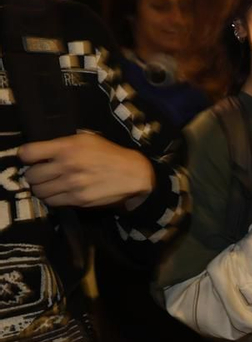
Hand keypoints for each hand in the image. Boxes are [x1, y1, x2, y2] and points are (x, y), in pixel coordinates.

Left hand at [18, 134, 154, 209]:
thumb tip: (42, 152)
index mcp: (66, 147)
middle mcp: (66, 165)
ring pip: (39, 191)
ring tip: (51, 185)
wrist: (134, 173)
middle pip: (31, 175)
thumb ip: (62, 144)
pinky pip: (52, 202)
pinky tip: (60, 193)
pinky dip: (53, 198)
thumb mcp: (86, 139)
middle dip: (34, 175)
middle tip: (43, 174)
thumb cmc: (109, 153)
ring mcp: (72, 185)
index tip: (33, 158)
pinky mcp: (78, 200)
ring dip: (42, 188)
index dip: (27, 156)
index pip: (28, 153)